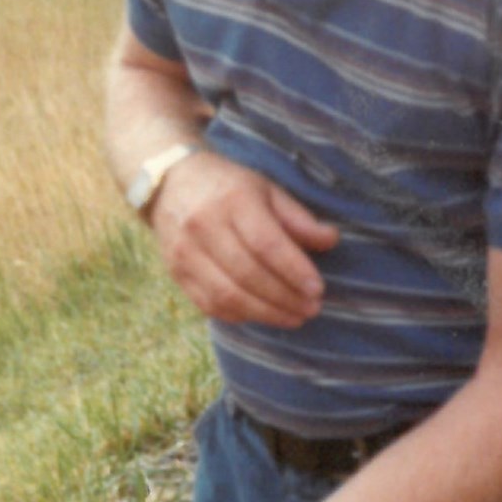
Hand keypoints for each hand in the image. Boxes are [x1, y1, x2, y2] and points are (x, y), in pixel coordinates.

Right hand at [151, 153, 337, 327]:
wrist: (171, 184)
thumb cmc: (229, 188)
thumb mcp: (266, 190)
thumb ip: (297, 218)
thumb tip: (330, 241)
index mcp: (233, 201)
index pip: (266, 243)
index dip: (294, 270)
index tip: (318, 289)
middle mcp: (204, 226)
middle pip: (248, 274)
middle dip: (284, 297)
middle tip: (311, 308)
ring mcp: (186, 253)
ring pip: (228, 295)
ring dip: (265, 313)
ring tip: (293, 318)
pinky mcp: (176, 273)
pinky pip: (209, 304)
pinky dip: (239, 315)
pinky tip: (262, 315)